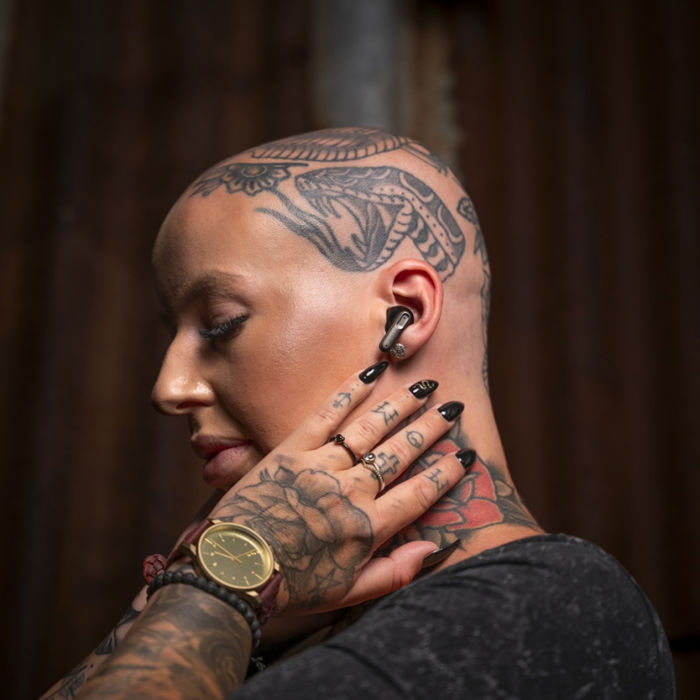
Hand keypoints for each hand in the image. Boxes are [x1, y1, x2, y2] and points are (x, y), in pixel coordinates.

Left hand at [209, 367, 470, 614]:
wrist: (233, 567)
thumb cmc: (291, 585)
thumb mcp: (347, 593)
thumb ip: (394, 572)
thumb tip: (433, 548)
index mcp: (368, 527)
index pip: (419, 493)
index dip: (446, 473)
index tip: (465, 455)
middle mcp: (351, 490)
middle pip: (401, 453)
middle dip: (431, 428)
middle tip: (452, 407)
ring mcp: (321, 465)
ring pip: (371, 429)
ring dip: (401, 407)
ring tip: (423, 389)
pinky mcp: (292, 449)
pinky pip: (326, 414)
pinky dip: (349, 392)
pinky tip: (371, 375)